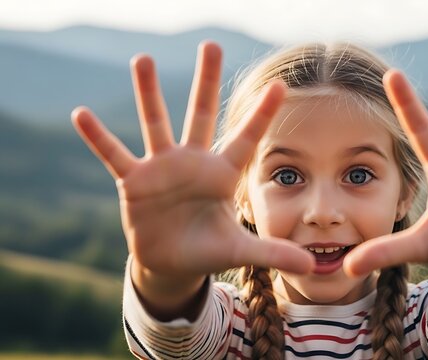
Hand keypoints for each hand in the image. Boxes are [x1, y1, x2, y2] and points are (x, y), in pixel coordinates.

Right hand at [72, 42, 313, 278]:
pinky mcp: (134, 182)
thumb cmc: (208, 249)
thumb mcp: (241, 251)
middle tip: (210, 45)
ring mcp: (162, 168)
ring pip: (156, 123)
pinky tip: (81, 113)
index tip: (280, 85)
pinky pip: (115, 155)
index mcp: (223, 174)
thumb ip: (272, 252)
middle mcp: (193, 162)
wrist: (172, 262)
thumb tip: (309, 264)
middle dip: (206, 81)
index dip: (262, 113)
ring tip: (142, 59)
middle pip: (201, 114)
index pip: (246, 138)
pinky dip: (98, 137)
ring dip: (148, 93)